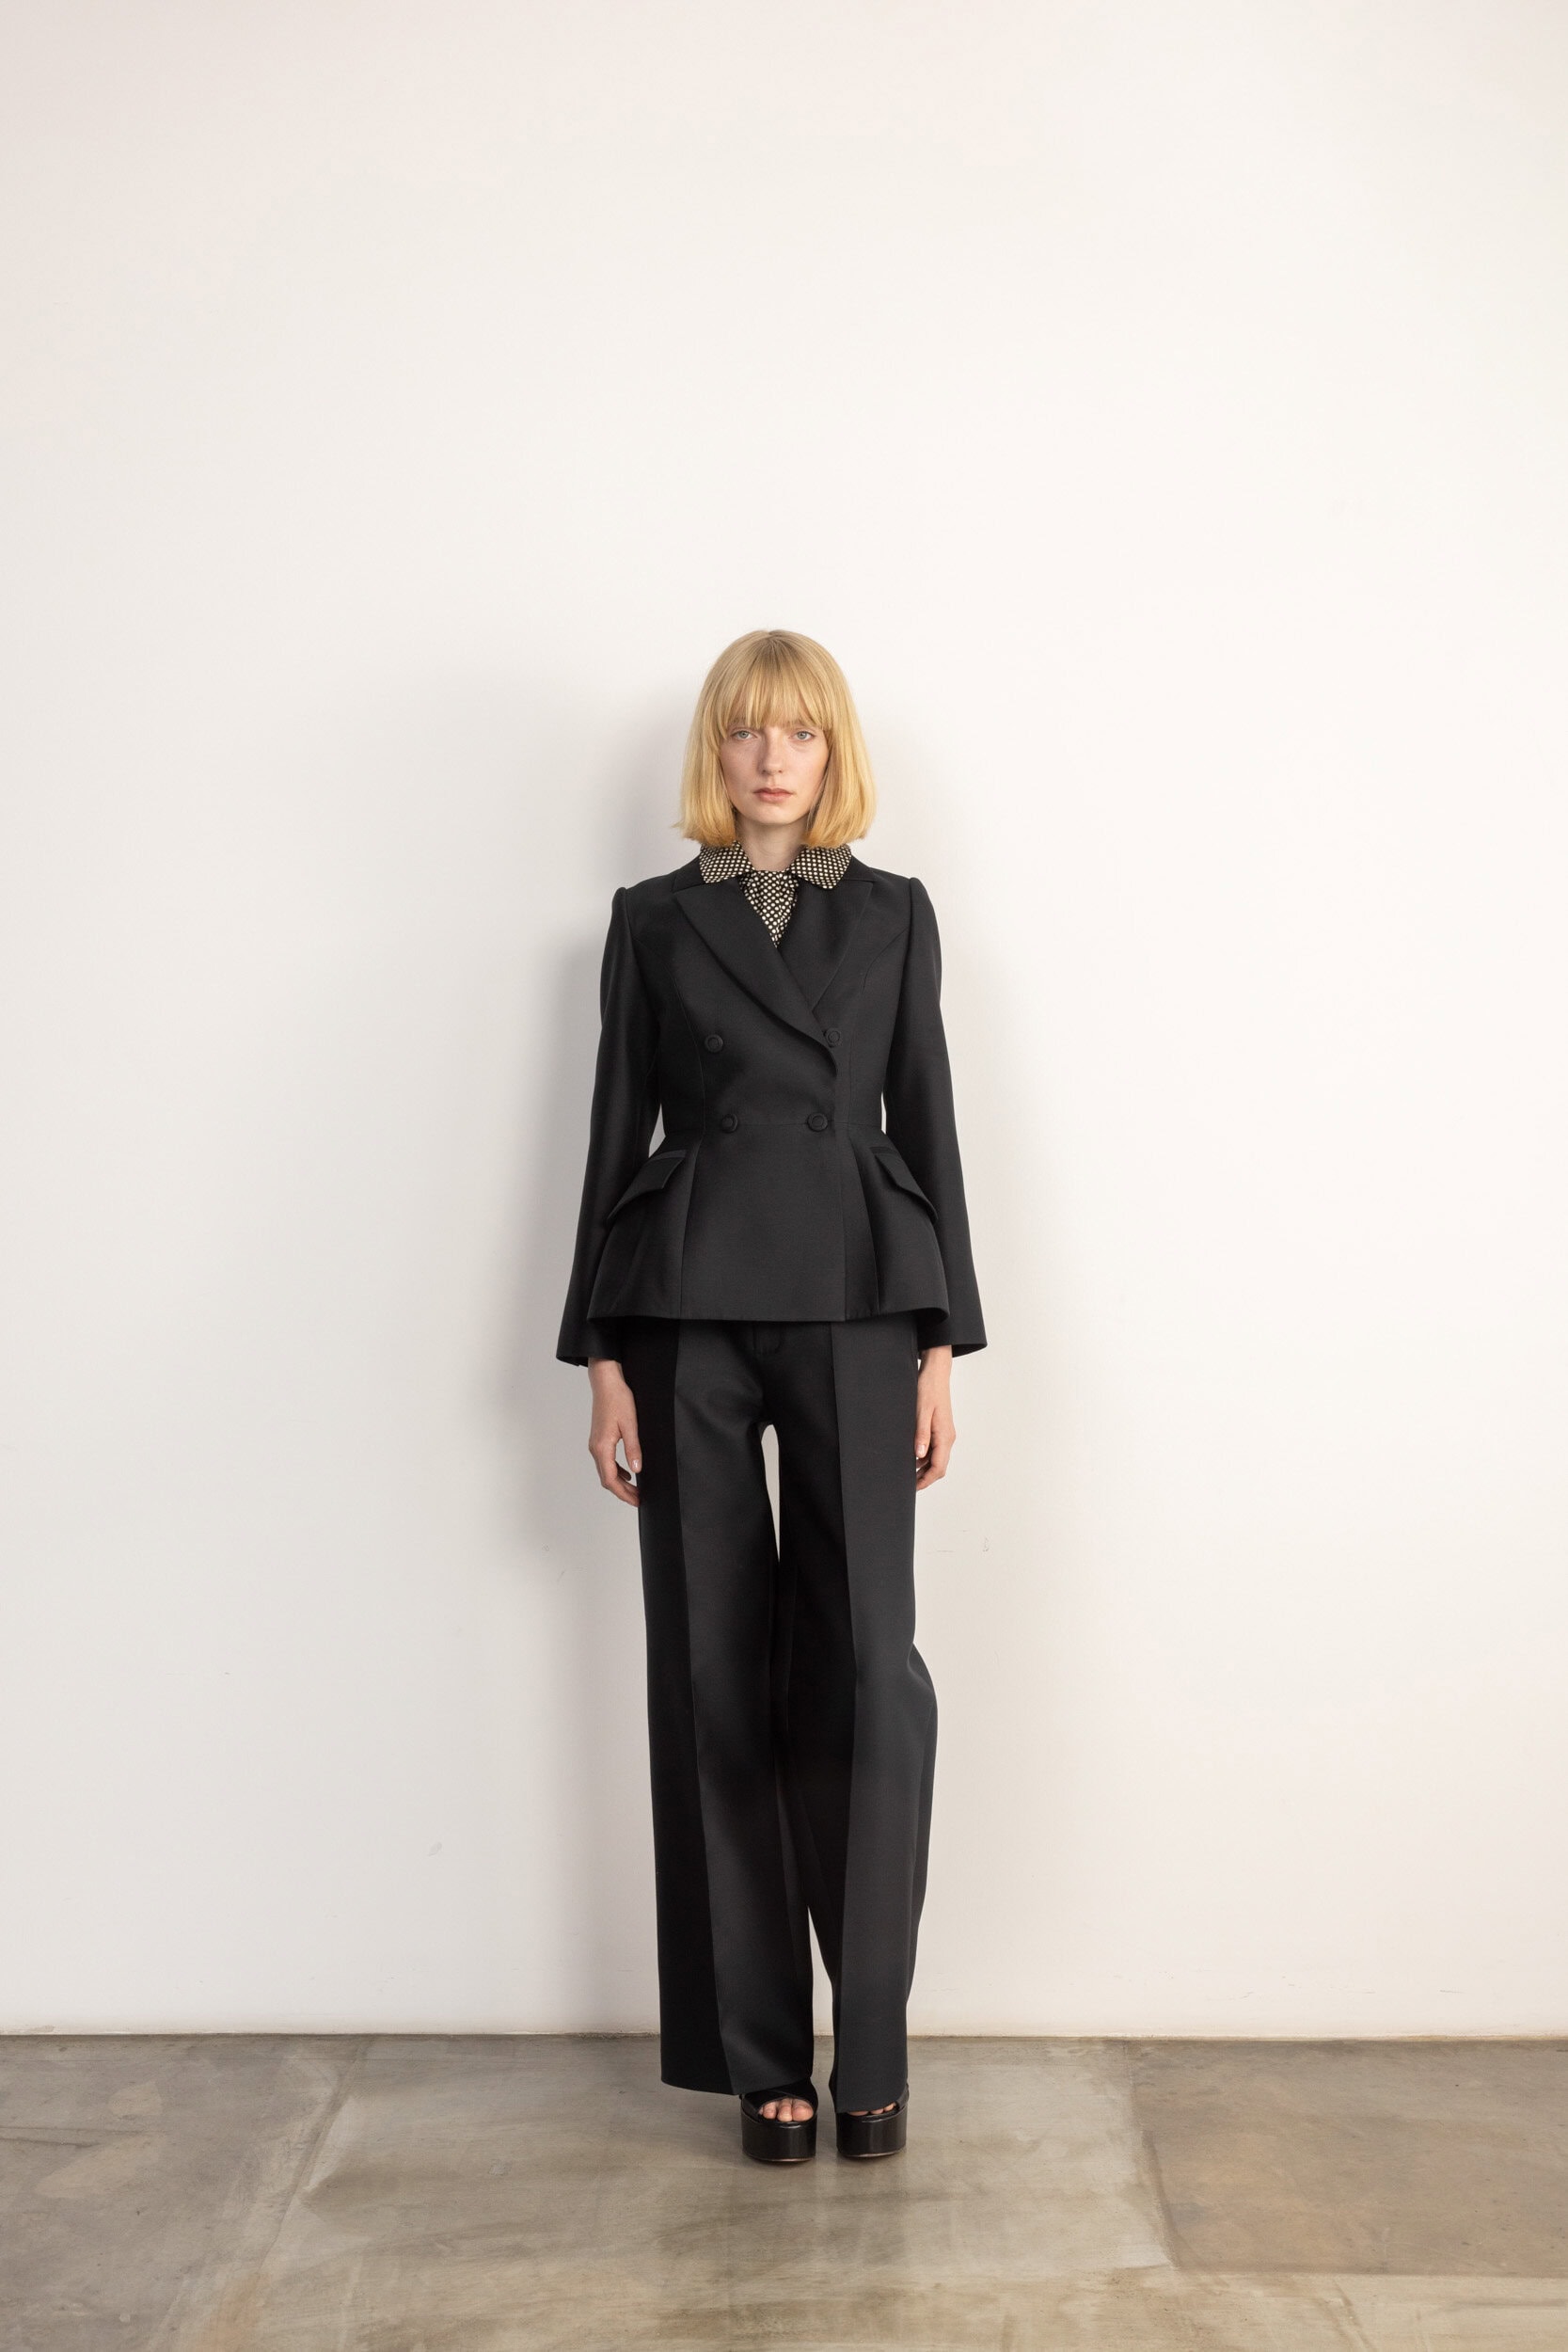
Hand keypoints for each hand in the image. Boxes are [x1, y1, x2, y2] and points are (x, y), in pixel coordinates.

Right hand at [587, 1358, 641, 1505]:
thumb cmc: (618, 1399)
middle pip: (606, 1479)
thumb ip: (633, 1448)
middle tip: (638, 1498)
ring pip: (606, 1471)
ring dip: (619, 1482)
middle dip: (622, 1491)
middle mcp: (595, 1448)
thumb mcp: (630, 1424)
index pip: (611, 1480)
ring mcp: (595, 1444)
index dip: (623, 1493)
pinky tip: (628, 1472)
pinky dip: (616, 1471)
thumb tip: (636, 1471)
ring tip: (635, 1489)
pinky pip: (606, 1461)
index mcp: (602, 1447)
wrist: (606, 1382)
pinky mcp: (598, 1439)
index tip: (637, 1501)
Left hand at [915, 1344, 954, 1489]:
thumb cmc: (928, 1389)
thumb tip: (919, 1455)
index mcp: (945, 1436)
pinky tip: (912, 1458)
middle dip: (925, 1478)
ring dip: (924, 1469)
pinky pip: (935, 1449)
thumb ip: (921, 1434)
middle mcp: (948, 1437)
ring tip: (907, 1474)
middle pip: (939, 1466)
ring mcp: (945, 1434)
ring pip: (937, 1459)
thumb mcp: (921, 1412)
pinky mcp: (941, 1429)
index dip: (926, 1480)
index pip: (938, 1467)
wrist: (936, 1374)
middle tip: (908, 1484)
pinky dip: (925, 1458)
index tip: (913, 1487)